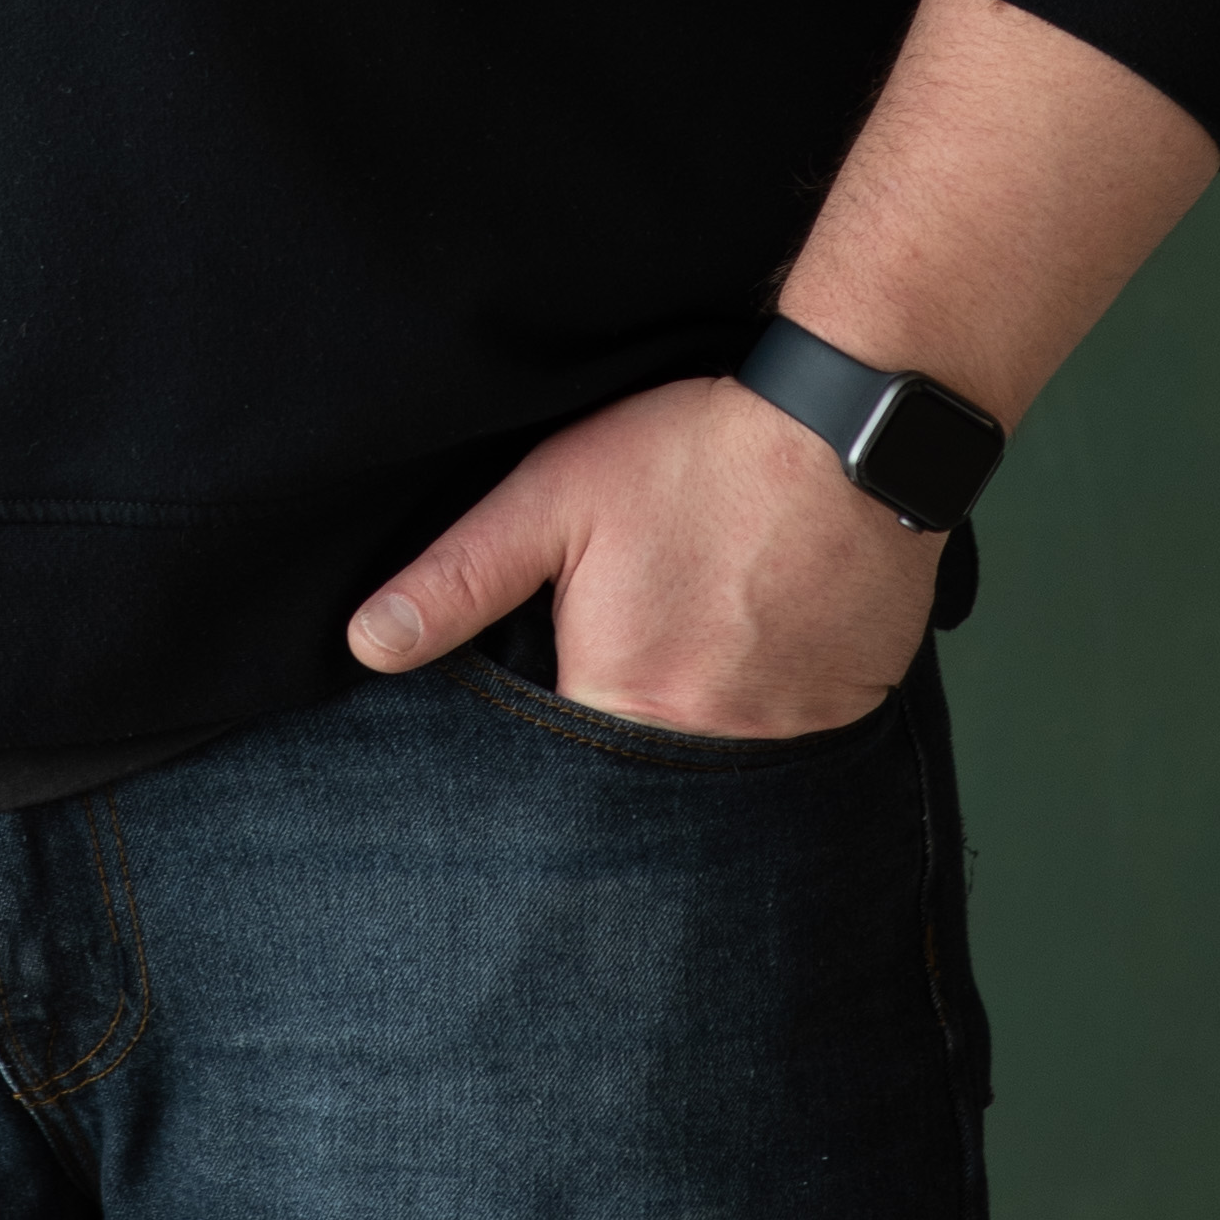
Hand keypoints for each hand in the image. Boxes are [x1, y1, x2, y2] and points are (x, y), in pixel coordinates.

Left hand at [345, 371, 941, 735]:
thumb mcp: (554, 496)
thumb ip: (459, 577)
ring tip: (694, 661)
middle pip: (639, 789)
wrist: (851, 430)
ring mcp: (788, 742)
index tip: (550, 713)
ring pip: (716, 776)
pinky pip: (786, 753)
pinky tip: (756, 660)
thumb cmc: (697, 455)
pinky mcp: (844, 720)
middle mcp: (707, 747)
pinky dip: (763, 722)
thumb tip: (369, 644)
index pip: (555, 782)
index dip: (542, 756)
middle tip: (633, 667)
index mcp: (621, 700)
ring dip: (694, 738)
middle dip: (617, 759)